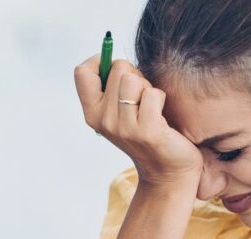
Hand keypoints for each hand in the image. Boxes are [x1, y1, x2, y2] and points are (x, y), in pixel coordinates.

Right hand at [74, 55, 201, 190]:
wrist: (167, 171)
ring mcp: (124, 128)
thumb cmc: (147, 132)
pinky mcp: (147, 131)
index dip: (101, 61)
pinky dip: (161, 100)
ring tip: (151, 109)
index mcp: (92, 113)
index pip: (82, 72)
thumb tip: (112, 56)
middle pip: (118, 68)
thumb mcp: (121, 111)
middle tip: (142, 100)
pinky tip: (161, 119)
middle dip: (135, 75)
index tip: (117, 72)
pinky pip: (153, 94)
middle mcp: (103, 121)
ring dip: (148, 88)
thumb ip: (113, 86)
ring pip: (134, 79)